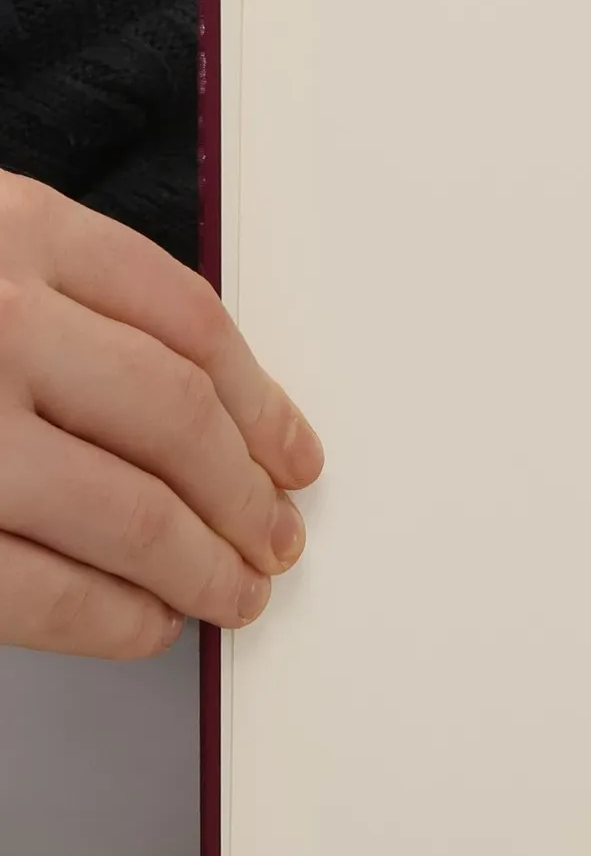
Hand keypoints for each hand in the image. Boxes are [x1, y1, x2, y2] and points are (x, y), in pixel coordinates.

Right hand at [0, 170, 322, 658]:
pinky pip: (44, 592)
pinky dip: (115, 620)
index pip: (188, 325)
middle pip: (179, 417)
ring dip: (205, 567)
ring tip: (235, 591)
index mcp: (15, 233)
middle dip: (247, 493)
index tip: (297, 456)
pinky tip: (146, 623)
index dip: (262, 404)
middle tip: (278, 536)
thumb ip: (68, 297)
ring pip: (134, 513)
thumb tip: (209, 405)